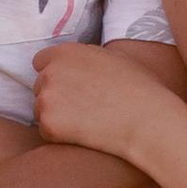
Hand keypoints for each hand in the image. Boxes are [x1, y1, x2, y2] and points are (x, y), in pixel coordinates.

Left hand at [32, 40, 180, 167]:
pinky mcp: (49, 124)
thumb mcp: (115, 58)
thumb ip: (88, 57)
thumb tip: (81, 63)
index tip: (69, 86)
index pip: (41, 62)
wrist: (146, 120)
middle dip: (56, 96)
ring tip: (86, 121)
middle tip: (82, 107)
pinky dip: (59, 135)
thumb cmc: (139, 89)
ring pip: (41, 109)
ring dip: (56, 116)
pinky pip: (46, 131)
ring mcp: (47, 99)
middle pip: (40, 87)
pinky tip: (84, 133)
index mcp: (66, 52)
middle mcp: (51, 72)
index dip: (55, 74)